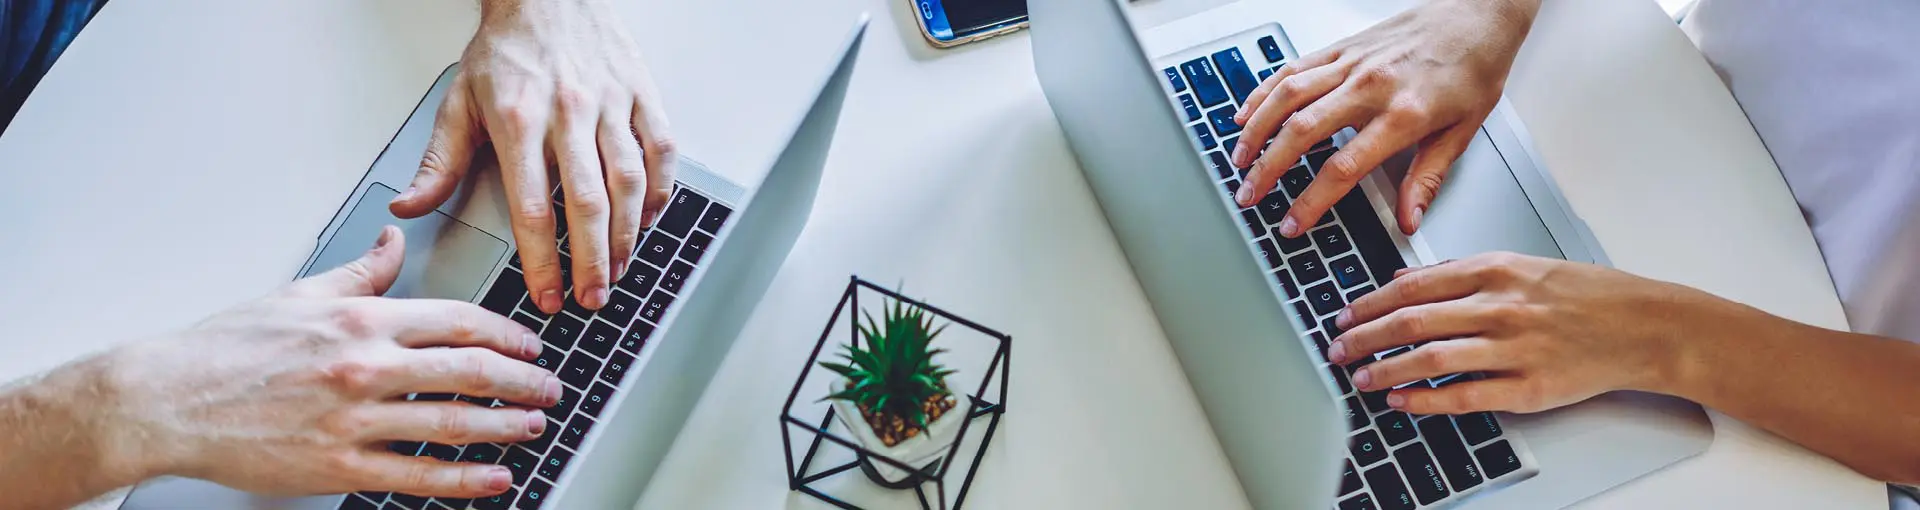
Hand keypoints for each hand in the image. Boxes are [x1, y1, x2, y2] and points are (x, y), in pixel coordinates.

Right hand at [97, 226, 561, 497]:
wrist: (167, 399)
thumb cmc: (226, 348)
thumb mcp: (299, 293)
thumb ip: (360, 272)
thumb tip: (394, 239)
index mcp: (360, 319)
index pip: (457, 321)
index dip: (506, 335)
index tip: (529, 345)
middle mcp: (365, 365)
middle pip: (470, 371)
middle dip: (523, 382)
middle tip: (550, 389)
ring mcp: (354, 418)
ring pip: (453, 423)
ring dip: (506, 426)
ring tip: (535, 427)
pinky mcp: (338, 464)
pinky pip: (417, 473)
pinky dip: (465, 479)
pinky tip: (495, 478)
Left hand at [390, 0, 673, 313]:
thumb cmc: (507, 49)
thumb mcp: (460, 100)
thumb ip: (439, 161)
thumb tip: (409, 208)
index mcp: (519, 120)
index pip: (532, 208)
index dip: (541, 261)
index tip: (546, 296)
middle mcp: (569, 113)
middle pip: (587, 204)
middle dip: (591, 262)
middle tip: (591, 299)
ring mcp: (611, 104)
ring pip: (630, 182)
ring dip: (627, 236)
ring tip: (618, 270)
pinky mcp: (642, 95)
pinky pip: (661, 151)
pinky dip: (660, 192)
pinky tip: (649, 219)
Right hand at [1230, 0, 1537, 236]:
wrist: (1478, 14)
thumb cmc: (1473, 69)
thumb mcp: (1462, 132)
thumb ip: (1427, 178)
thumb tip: (1408, 220)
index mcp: (1403, 115)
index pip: (1343, 167)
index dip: (1311, 201)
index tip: (1292, 222)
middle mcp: (1371, 86)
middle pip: (1303, 132)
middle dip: (1268, 169)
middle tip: (1249, 195)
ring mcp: (1352, 63)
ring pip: (1288, 96)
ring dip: (1257, 130)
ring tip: (1239, 159)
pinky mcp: (1342, 47)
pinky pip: (1292, 69)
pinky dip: (1264, 92)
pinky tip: (1246, 113)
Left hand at [1323, 252, 1739, 414]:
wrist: (1645, 325)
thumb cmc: (1586, 294)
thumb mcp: (1522, 264)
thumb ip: (1462, 272)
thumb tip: (1405, 281)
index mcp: (1495, 270)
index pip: (1413, 286)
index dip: (1369, 303)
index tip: (1344, 314)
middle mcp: (1500, 307)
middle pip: (1411, 321)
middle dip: (1364, 337)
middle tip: (1336, 348)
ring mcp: (1513, 349)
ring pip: (1430, 358)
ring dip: (1386, 370)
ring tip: (1360, 377)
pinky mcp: (1529, 388)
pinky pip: (1464, 396)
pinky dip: (1425, 400)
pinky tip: (1401, 401)